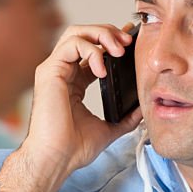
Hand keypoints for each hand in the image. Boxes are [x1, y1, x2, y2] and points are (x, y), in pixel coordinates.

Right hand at [0, 23, 142, 191]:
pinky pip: (72, 45)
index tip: (131, 41)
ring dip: (101, 35)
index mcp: (75, 82)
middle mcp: (63, 72)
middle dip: (108, 32)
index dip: (111, 41)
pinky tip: (102, 69)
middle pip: (83, 34)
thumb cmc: (74, 148)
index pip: (93, 51)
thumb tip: (143, 110)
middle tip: (127, 41)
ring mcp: (54, 70)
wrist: (57, 159)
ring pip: (76, 33)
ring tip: (118, 50)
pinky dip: (92, 51)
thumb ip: (125, 118)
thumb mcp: (109, 129)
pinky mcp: (49, 71)